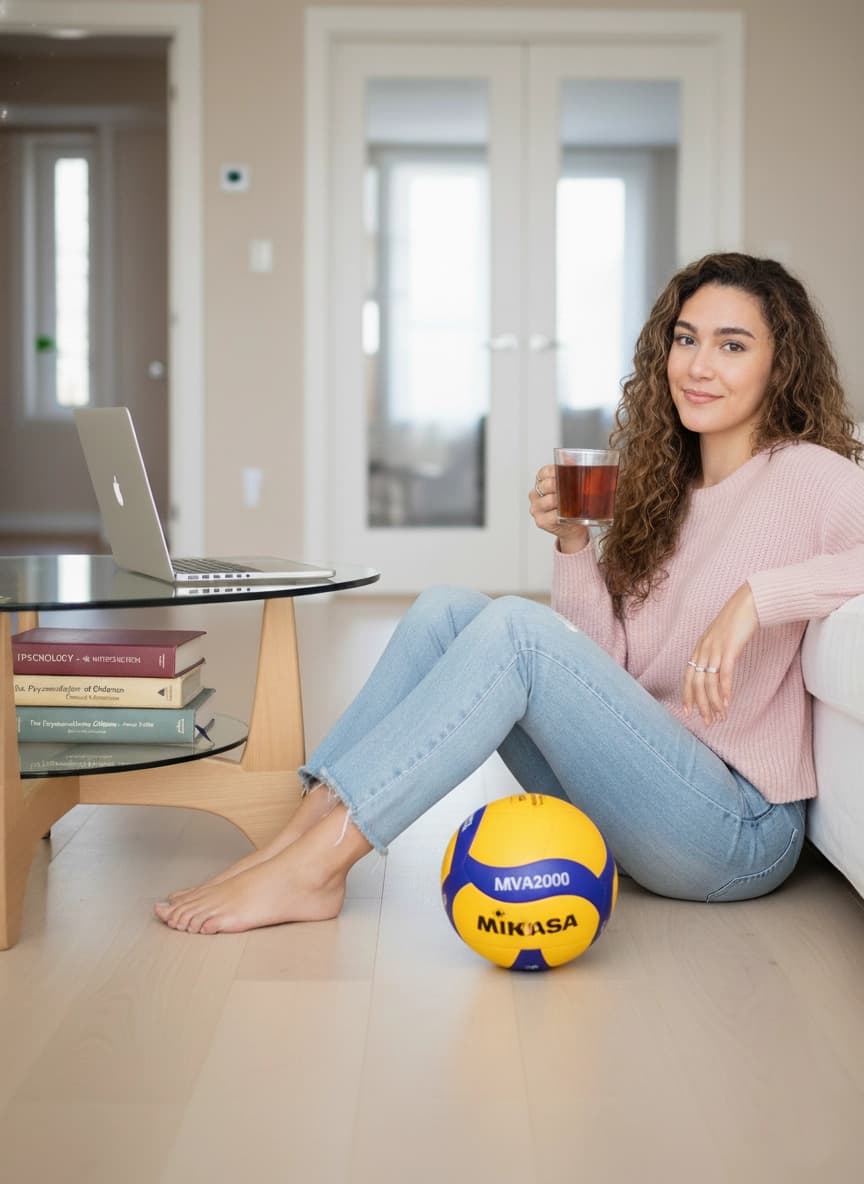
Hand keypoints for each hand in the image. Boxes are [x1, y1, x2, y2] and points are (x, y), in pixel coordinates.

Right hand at [529, 465, 589, 553]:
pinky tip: (568, 513)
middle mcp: (535, 495)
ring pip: (550, 500)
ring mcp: (536, 508)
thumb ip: (571, 471)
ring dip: (563, 500)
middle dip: (561, 485)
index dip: (555, 471)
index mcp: (541, 482)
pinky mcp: (541, 521)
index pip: (544, 472)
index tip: (567, 473)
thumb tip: (573, 458)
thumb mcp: (572, 486)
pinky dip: (561, 514)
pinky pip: (552, 516)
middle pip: (546, 485)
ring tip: (574, 500)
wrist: (574, 527)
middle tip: (575, 487)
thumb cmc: (573, 505)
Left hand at [683, 583, 758, 724]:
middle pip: (697, 683)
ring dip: (714, 702)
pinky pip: (724, 674)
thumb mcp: (722, 638)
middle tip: (707, 721)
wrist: (749, 602)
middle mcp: (704, 650)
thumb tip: (718, 669)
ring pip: (710, 682)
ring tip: (720, 716)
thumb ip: (717, 652)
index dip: (688, 695)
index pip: (689, 676)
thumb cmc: (738, 620)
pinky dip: (725, 691)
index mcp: (700, 648)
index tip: (689, 711)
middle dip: (701, 705)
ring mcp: (715, 649)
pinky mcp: (729, 649)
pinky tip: (727, 703)